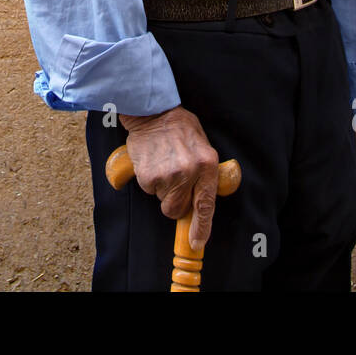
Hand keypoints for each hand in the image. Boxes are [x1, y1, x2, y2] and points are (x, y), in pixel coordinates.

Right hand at [120, 106, 218, 250]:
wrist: (153, 112)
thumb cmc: (179, 128)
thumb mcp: (202, 146)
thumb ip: (204, 172)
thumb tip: (201, 202)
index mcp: (207, 164)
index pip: (206, 205)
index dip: (202, 228)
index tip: (197, 242)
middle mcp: (189, 171)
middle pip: (176, 208)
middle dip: (173, 201)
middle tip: (172, 181)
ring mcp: (168, 174)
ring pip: (161, 198)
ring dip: (161, 187)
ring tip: (163, 163)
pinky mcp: (148, 174)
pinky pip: (148, 188)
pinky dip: (149, 179)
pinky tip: (152, 161)